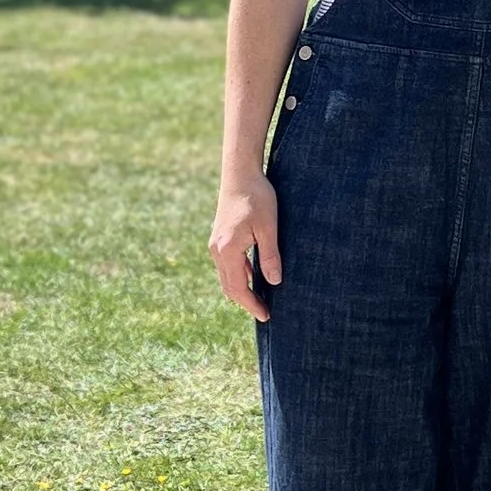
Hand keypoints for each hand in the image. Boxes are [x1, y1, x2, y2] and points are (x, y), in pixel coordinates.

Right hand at [209, 178, 279, 319]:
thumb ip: (270, 256)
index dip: (251, 305)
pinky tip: (253, 276)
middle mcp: (217, 250)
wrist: (240, 174)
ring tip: (260, 299)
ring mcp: (216, 244)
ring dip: (241, 289)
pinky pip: (227, 265)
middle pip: (229, 287)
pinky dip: (238, 275)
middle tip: (264, 313)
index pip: (238, 288)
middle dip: (246, 302)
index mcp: (227, 250)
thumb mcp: (269, 228)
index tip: (266, 316)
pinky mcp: (219, 238)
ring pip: (226, 276)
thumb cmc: (257, 197)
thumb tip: (275, 283)